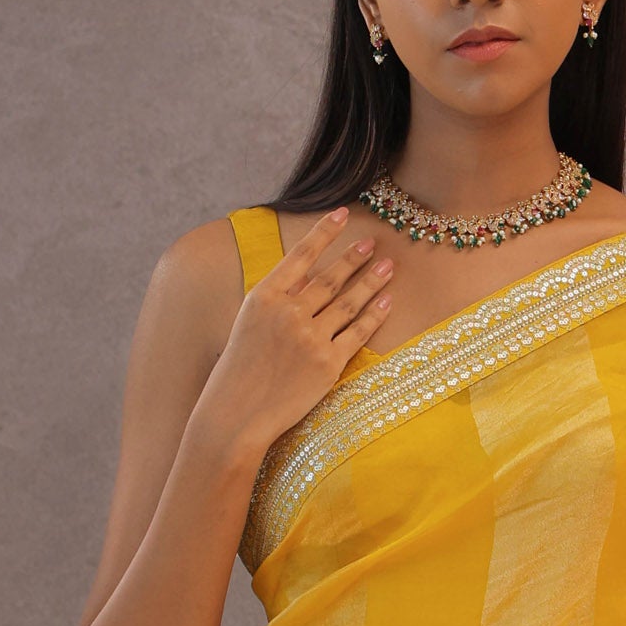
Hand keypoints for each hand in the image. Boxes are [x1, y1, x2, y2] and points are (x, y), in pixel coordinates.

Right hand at [195, 207, 394, 463]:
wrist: (236, 413)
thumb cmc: (239, 369)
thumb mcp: (248, 322)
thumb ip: (277, 299)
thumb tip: (306, 279)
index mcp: (264, 296)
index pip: (300, 256)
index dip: (323, 233)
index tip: (342, 213)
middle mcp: (288, 312)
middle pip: (330, 278)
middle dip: (354, 257)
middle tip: (374, 242)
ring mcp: (309, 338)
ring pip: (348, 302)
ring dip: (371, 281)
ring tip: (388, 267)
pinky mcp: (327, 364)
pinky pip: (357, 333)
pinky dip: (374, 315)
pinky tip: (386, 302)